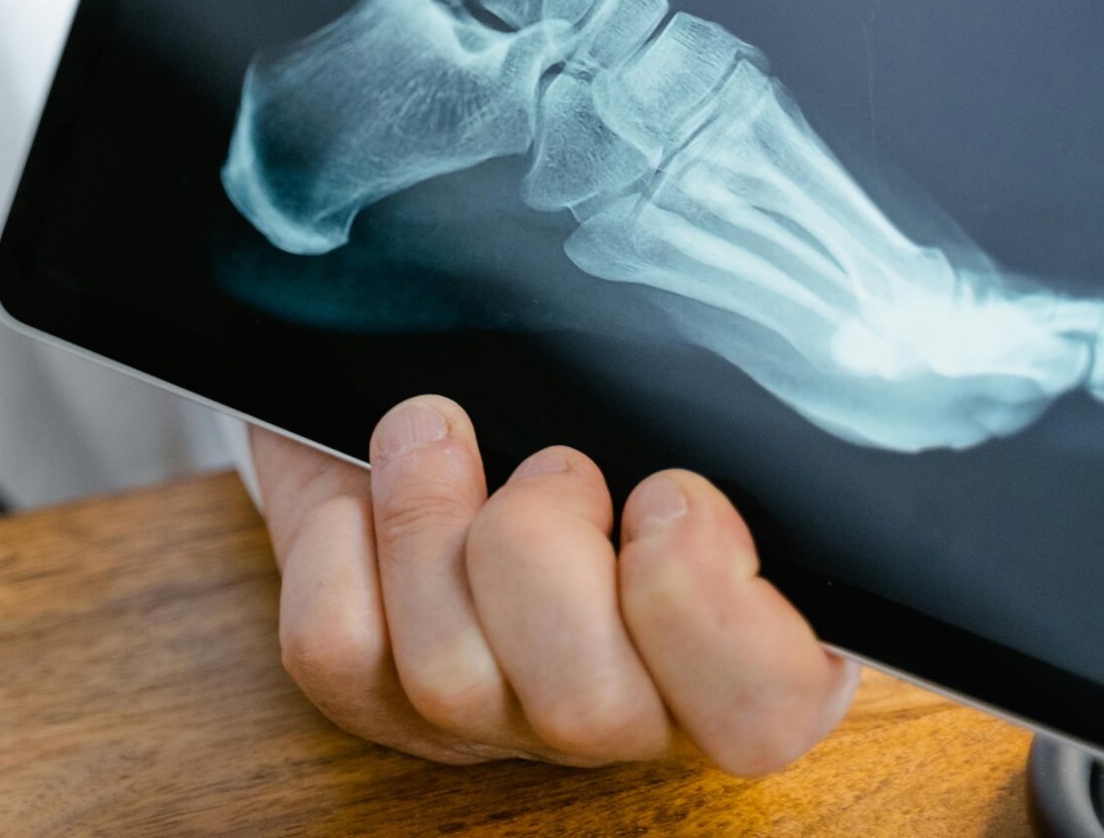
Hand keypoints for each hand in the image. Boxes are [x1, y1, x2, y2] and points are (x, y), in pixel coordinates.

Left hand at [255, 396, 855, 775]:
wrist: (442, 384)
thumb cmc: (576, 401)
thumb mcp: (668, 400)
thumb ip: (709, 424)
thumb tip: (742, 407)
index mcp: (732, 640)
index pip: (764, 710)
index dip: (711, 612)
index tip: (666, 494)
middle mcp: (616, 706)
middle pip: (590, 710)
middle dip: (546, 548)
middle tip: (548, 464)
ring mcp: (487, 718)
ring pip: (451, 680)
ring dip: (430, 521)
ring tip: (437, 438)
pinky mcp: (368, 697)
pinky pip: (339, 645)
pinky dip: (343, 541)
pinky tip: (367, 493)